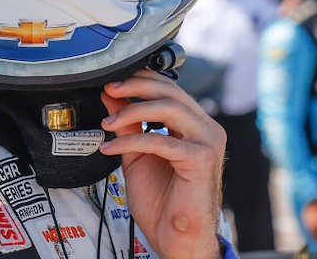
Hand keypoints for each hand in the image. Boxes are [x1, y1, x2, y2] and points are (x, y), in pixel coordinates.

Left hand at [100, 69, 226, 258]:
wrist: (174, 237)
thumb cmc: (162, 201)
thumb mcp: (137, 154)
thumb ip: (128, 124)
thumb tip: (111, 96)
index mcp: (195, 124)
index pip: (171, 88)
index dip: (142, 80)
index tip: (114, 82)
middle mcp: (207, 128)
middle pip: (171, 92)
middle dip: (136, 86)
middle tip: (110, 89)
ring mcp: (208, 142)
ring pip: (170, 109)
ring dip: (132, 110)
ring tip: (108, 122)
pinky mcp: (202, 159)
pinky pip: (162, 140)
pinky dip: (132, 141)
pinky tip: (112, 148)